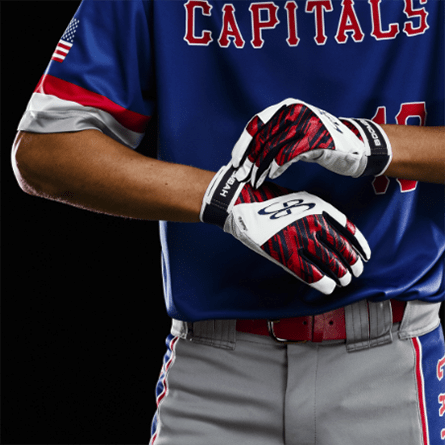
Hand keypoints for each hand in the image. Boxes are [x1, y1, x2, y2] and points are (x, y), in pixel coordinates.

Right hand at [200, 164, 370, 294]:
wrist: (243, 203)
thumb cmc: (269, 200)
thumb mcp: (301, 199)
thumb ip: (318, 213)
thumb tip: (331, 232)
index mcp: (320, 208)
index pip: (349, 230)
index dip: (360, 246)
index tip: (365, 254)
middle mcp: (314, 224)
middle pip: (343, 249)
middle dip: (353, 264)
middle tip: (356, 271)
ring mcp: (301, 240)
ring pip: (331, 264)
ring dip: (341, 276)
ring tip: (344, 281)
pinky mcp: (287, 255)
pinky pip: (311, 274)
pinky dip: (323, 283)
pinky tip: (328, 287)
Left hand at [231, 98, 391, 187]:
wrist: (355, 144)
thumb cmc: (323, 142)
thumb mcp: (297, 132)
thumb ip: (278, 135)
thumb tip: (253, 151)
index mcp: (287, 107)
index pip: (256, 124)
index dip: (243, 144)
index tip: (235, 160)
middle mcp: (295, 112)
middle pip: (263, 137)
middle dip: (249, 159)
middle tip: (241, 175)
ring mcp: (306, 124)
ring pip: (273, 147)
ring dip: (261, 167)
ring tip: (254, 180)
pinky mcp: (316, 139)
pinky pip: (289, 154)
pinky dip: (278, 166)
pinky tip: (272, 174)